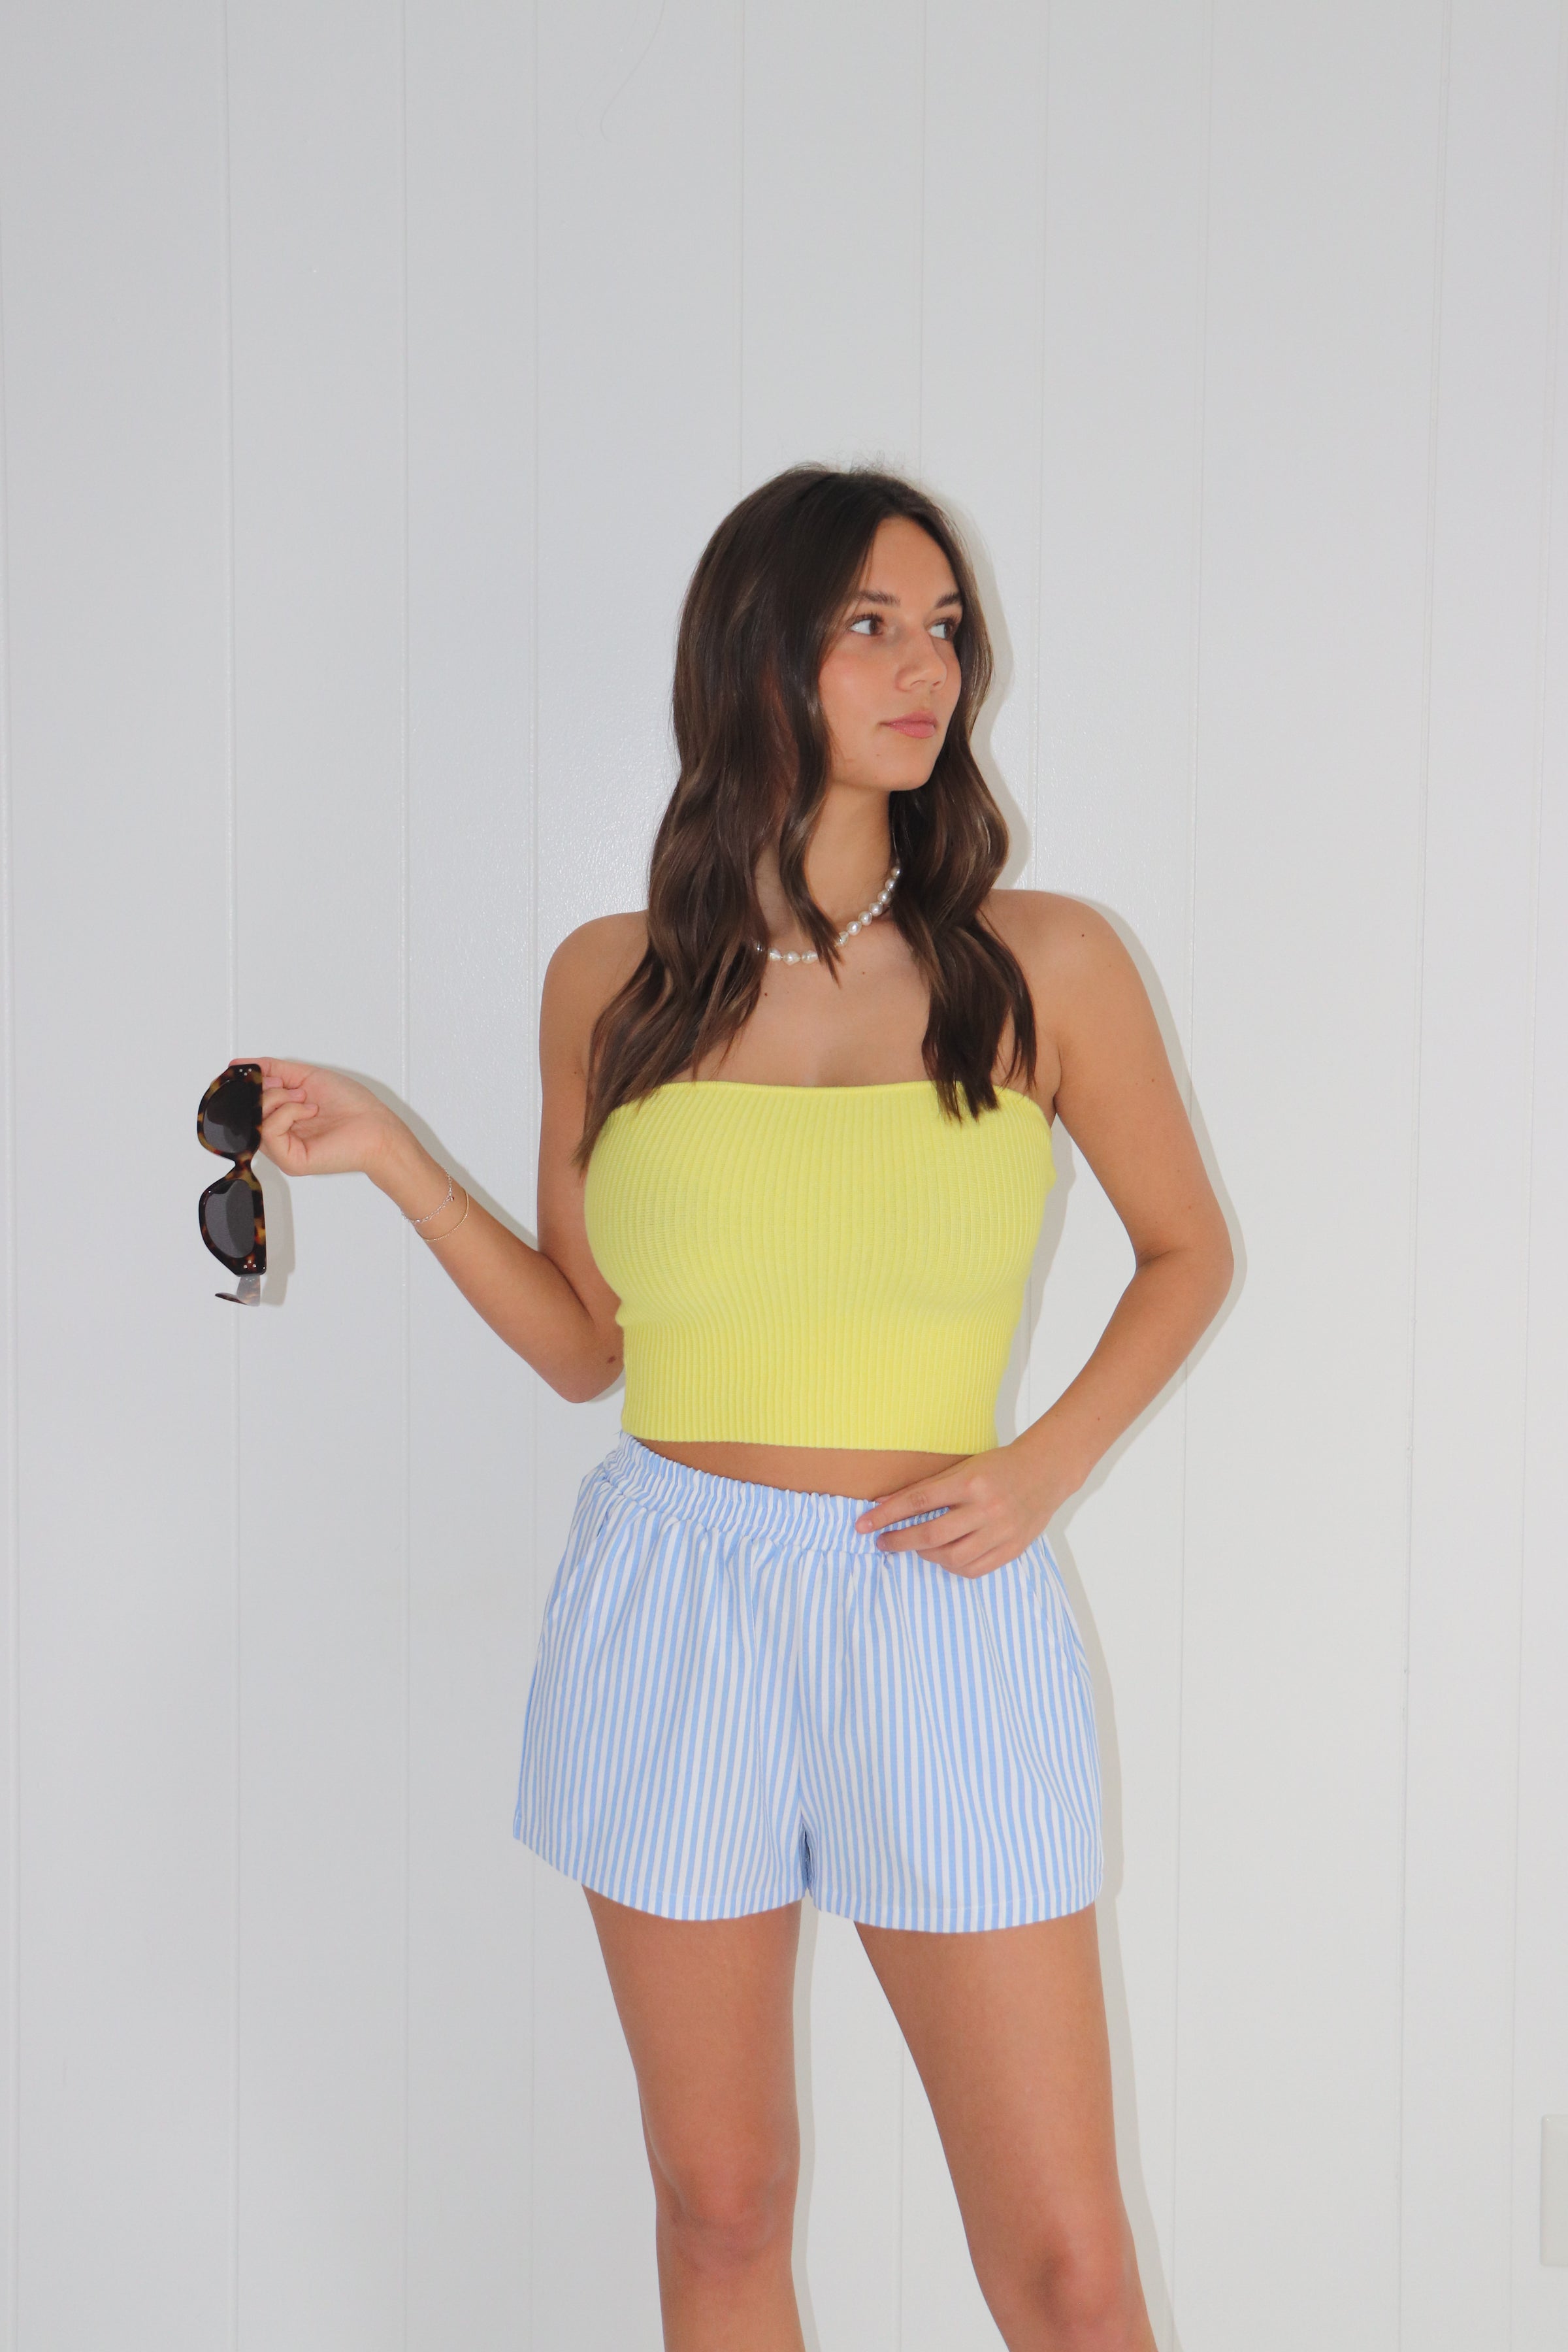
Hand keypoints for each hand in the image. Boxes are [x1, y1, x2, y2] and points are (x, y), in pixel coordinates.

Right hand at [247, 1057, 406, 1180]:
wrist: (376, 1126)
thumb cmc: (351, 1104)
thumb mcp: (306, 1076)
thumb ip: (273, 1069)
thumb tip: (239, 1064)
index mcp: (281, 1117)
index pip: (249, 1102)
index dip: (254, 1085)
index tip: (271, 1075)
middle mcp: (280, 1135)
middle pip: (249, 1110)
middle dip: (267, 1090)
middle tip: (295, 1089)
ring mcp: (283, 1150)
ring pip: (256, 1119)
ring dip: (279, 1100)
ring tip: (306, 1101)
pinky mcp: (290, 1161)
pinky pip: (269, 1131)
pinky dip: (287, 1114)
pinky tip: (309, 1112)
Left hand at [854, 1439, 1069, 1578]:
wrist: (1045, 1471)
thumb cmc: (999, 1466)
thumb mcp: (963, 1468)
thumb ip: (928, 1487)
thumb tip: (886, 1504)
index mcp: (970, 1482)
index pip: (917, 1501)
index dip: (886, 1515)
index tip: (863, 1525)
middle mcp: (986, 1508)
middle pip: (931, 1535)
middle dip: (899, 1541)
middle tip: (882, 1541)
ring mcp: (1001, 1532)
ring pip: (951, 1558)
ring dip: (925, 1555)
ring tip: (917, 1547)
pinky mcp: (1012, 1549)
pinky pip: (974, 1570)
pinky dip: (952, 1567)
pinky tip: (944, 1557)